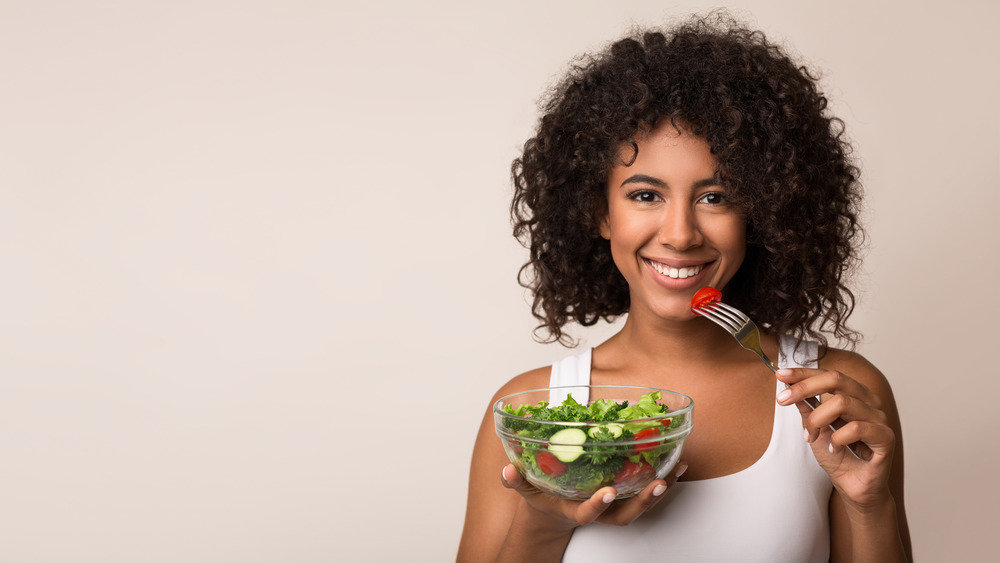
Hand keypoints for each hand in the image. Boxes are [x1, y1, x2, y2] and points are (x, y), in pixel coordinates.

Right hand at [500, 462, 686, 528]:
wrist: (553, 515)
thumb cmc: (542, 499)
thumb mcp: (525, 491)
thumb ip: (516, 482)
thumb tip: (506, 471)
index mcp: (574, 510)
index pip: (587, 513)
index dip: (598, 505)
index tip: (608, 493)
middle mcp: (598, 512)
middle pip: (625, 515)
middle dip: (643, 502)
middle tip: (657, 484)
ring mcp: (613, 508)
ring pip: (640, 505)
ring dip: (660, 490)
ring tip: (676, 471)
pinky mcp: (624, 498)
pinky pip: (645, 492)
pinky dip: (664, 480)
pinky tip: (678, 465)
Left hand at [776, 367, 894, 511]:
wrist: (854, 489)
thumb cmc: (838, 458)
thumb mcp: (814, 429)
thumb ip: (806, 407)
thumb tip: (788, 384)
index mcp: (854, 395)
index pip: (828, 375)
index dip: (803, 373)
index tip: (780, 375)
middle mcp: (869, 402)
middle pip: (836, 379)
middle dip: (804, 387)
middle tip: (783, 399)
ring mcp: (879, 418)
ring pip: (842, 403)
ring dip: (818, 420)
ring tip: (812, 437)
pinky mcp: (886, 437)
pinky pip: (857, 427)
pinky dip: (837, 439)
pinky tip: (833, 449)